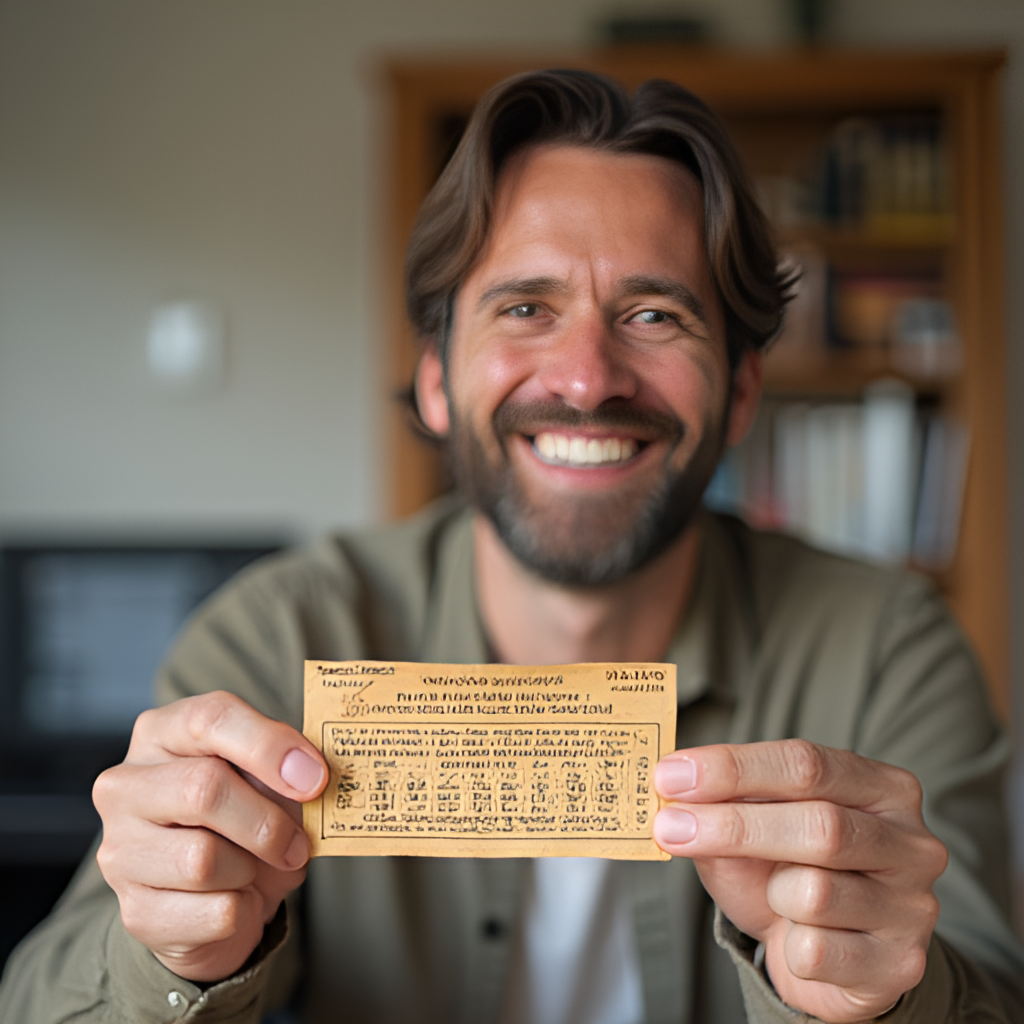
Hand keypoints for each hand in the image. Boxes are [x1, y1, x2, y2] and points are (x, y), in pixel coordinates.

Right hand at [93, 691, 327, 982]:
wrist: (211, 900)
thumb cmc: (241, 821)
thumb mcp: (265, 781)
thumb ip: (283, 768)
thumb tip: (309, 776)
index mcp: (162, 733)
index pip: (210, 718)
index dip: (270, 746)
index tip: (314, 778)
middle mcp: (126, 785)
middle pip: (203, 788)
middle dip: (267, 820)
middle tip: (297, 842)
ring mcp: (120, 850)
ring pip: (202, 859)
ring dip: (251, 869)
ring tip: (254, 868)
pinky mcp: (134, 912)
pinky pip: (214, 912)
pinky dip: (244, 910)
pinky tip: (235, 899)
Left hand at [652, 740, 946, 1022]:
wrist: (825, 959)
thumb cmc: (787, 874)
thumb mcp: (752, 831)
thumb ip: (724, 807)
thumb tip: (676, 793)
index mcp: (881, 787)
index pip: (806, 762)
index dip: (733, 767)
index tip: (671, 774)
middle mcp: (911, 841)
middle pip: (819, 823)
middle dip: (734, 825)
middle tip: (670, 826)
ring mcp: (913, 906)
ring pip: (815, 892)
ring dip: (771, 895)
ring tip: (776, 898)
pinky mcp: (900, 965)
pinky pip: (816, 952)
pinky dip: (788, 945)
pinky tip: (798, 940)